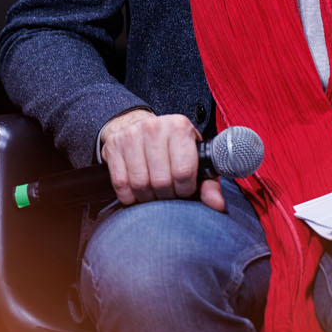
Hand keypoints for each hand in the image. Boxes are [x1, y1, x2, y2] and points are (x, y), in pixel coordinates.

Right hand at [99, 110, 225, 211]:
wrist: (139, 126)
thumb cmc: (173, 148)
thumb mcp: (195, 159)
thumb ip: (209, 183)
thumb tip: (217, 205)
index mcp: (180, 127)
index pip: (183, 171)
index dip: (185, 190)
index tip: (184, 190)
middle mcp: (155, 127)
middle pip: (161, 181)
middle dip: (166, 195)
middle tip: (168, 193)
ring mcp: (131, 135)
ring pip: (140, 184)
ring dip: (148, 197)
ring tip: (154, 193)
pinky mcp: (113, 146)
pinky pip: (121, 184)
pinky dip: (130, 196)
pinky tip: (137, 191)